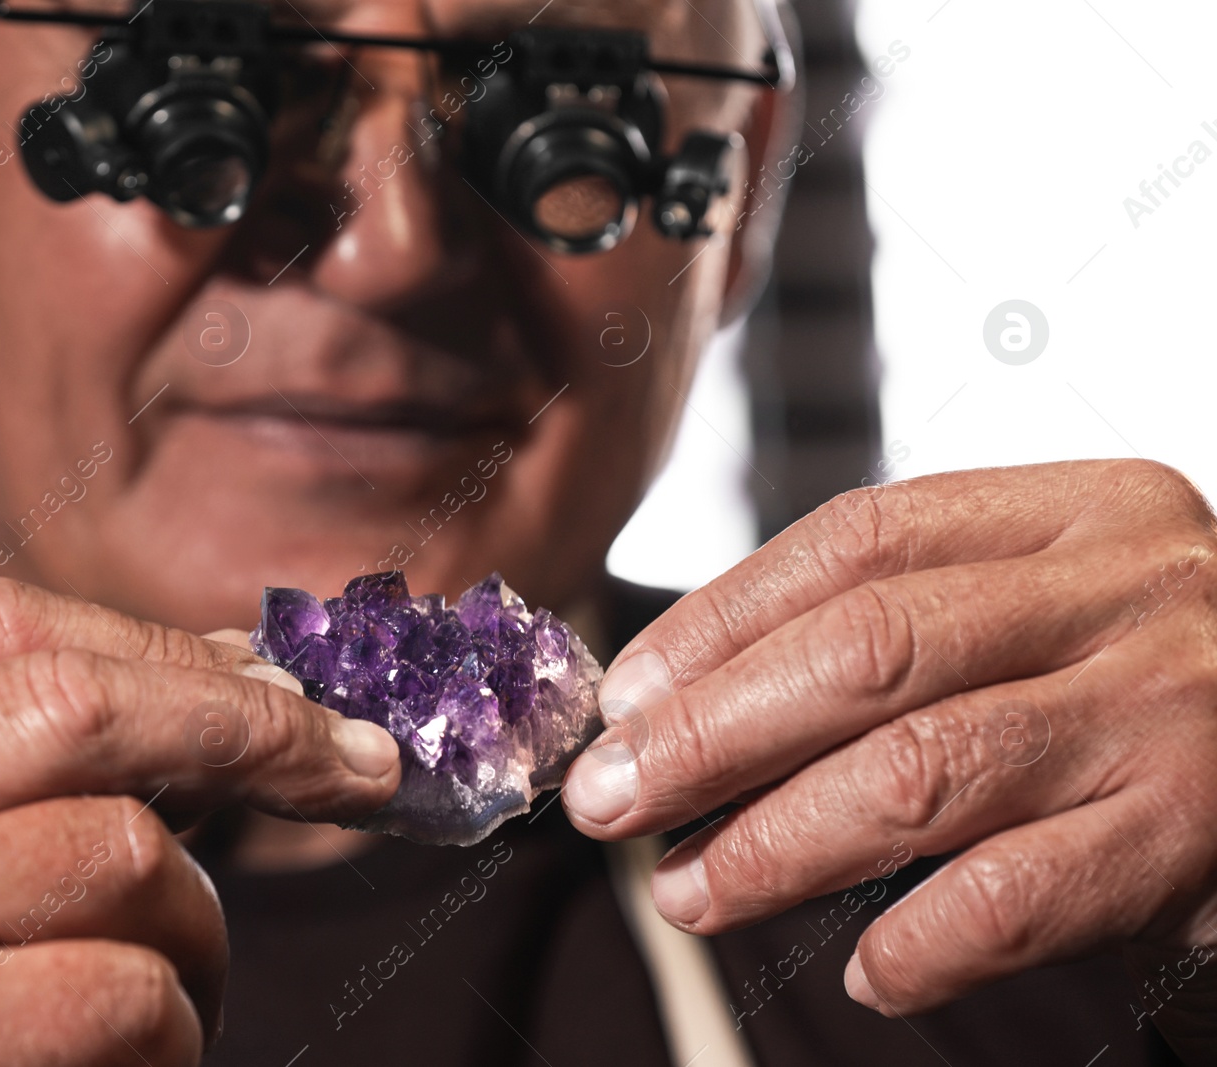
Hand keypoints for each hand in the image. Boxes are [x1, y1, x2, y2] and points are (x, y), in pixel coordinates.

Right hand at [0, 578, 398, 1065]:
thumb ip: (8, 764)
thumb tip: (234, 676)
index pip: (6, 627)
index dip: (169, 649)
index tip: (283, 683)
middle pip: (81, 702)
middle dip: (250, 731)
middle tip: (357, 765)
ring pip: (130, 853)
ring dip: (189, 937)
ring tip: (148, 1004)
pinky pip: (132, 985)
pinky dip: (167, 1034)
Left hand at [562, 459, 1216, 1059]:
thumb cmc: (1155, 676)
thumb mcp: (1056, 605)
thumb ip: (911, 626)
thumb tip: (693, 706)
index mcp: (1071, 514)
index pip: (856, 542)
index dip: (720, 619)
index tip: (628, 694)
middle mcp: (1124, 594)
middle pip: (868, 650)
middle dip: (714, 734)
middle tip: (611, 799)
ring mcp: (1167, 713)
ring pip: (922, 773)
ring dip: (776, 844)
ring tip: (687, 890)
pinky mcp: (1199, 837)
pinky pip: (1019, 896)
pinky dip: (921, 941)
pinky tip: (866, 970)